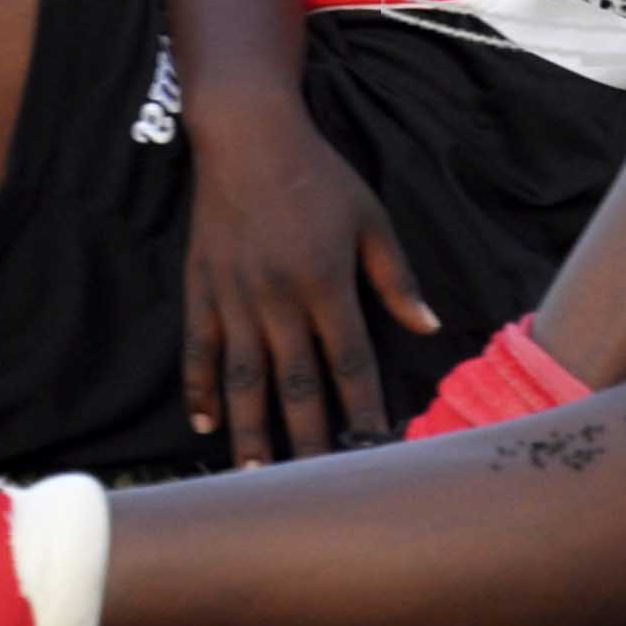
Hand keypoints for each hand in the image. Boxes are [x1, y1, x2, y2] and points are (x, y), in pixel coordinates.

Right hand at [178, 89, 435, 467]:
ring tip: (255, 478)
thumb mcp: (370, 217)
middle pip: (294, 385)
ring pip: (242, 378)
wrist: (246, 134)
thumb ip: (397, 277)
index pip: (350, 364)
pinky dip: (199, 388)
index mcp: (325, 283)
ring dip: (250, 429)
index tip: (377, 452)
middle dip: (306, 441)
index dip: (364, 411)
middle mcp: (277, 299)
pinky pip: (197, 348)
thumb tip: (428, 328)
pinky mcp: (201, 287)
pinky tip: (205, 424)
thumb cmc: (318, 175)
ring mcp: (234, 296)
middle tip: (312, 492)